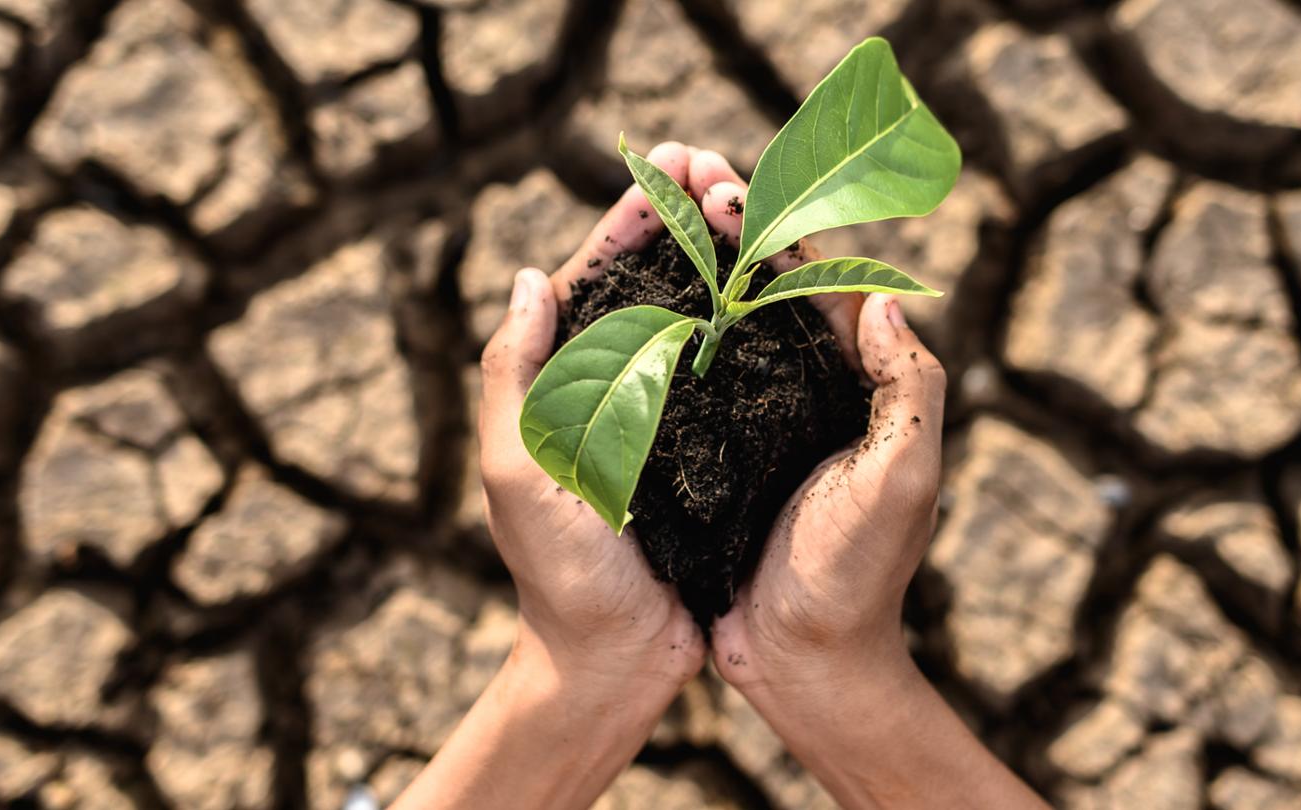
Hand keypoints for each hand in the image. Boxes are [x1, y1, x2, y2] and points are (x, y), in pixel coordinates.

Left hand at [397, 143, 705, 809]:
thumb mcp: (519, 473)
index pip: (593, 281)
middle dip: (681, 219)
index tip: (669, 167)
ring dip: (721, 258)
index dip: (630, 220)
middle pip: (648, 285)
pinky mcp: (711, 451)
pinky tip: (786, 290)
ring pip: (694, 317)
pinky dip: (754, 323)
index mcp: (560, 387)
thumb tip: (534, 278)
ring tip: (757, 206)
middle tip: (720, 164)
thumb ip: (515, 378)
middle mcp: (612, 392)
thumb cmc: (560, 577)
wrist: (615, 662)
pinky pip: (733, 371)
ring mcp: (664, 419)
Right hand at [695, 152, 1047, 808]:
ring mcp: (763, 423)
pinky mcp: (720, 458)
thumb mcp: (901, 479)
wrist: (806, 664)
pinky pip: (693, 380)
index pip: (821, 284)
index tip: (722, 189)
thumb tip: (888, 297)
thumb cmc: (857, 577)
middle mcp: (813, 394)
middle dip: (729, 228)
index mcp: (860, 387)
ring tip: (651, 218)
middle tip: (679, 176)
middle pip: (770, 289)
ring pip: (728, 324)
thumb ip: (911, 390)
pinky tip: (625, 308)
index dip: (774, 229)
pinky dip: (666, 334)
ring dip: (694, 267)